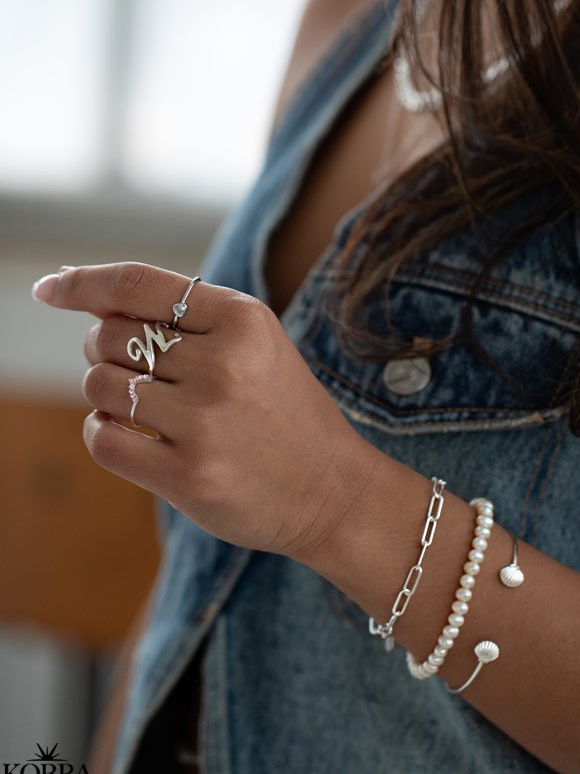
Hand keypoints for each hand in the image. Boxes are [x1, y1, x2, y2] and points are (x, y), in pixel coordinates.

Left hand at [31, 261, 369, 559]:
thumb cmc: (287, 413)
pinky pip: (102, 439)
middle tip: (140, 374)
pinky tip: (136, 438)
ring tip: (149, 410)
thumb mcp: (259, 347)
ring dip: (109, 396)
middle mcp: (224, 365)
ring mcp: (205, 423)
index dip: (83, 283)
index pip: (137, 285)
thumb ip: (187, 320)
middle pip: (109, 337)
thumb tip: (85, 296)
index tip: (52, 288)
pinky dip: (104, 433)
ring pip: (99, 386)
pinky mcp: (188, 476)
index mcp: (245, 321)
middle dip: (107, 351)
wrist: (334, 491)